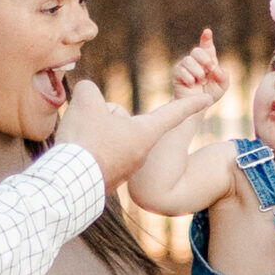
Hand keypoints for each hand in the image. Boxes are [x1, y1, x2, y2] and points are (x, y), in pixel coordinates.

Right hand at [55, 77, 216, 187]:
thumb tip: (90, 99)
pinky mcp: (110, 178)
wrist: (69, 184)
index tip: (205, 99)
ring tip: (84, 145)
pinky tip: (80, 157)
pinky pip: (100, 152)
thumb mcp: (86, 101)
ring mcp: (127, 168)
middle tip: (91, 129)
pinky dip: (90, 150)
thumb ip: (91, 90)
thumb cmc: (85, 140)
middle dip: (105, 117)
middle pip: (123, 119)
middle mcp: (142, 152)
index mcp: (146, 133)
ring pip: (108, 134)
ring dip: (95, 133)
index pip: (173, 113)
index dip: (189, 103)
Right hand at [173, 28, 230, 104]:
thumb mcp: (222, 85)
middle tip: (210, 69)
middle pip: (197, 50)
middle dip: (205, 59)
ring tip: (201, 81)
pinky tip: (192, 84)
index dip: (206, 38)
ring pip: (188, 60)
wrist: (196, 107)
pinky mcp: (176, 73)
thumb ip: (224, 76)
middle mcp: (195, 61)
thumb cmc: (209, 94)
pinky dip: (189, 78)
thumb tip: (217, 70)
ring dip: (197, 72)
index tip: (207, 32)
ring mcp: (185, 66)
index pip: (207, 46)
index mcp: (208, 60)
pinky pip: (181, 70)